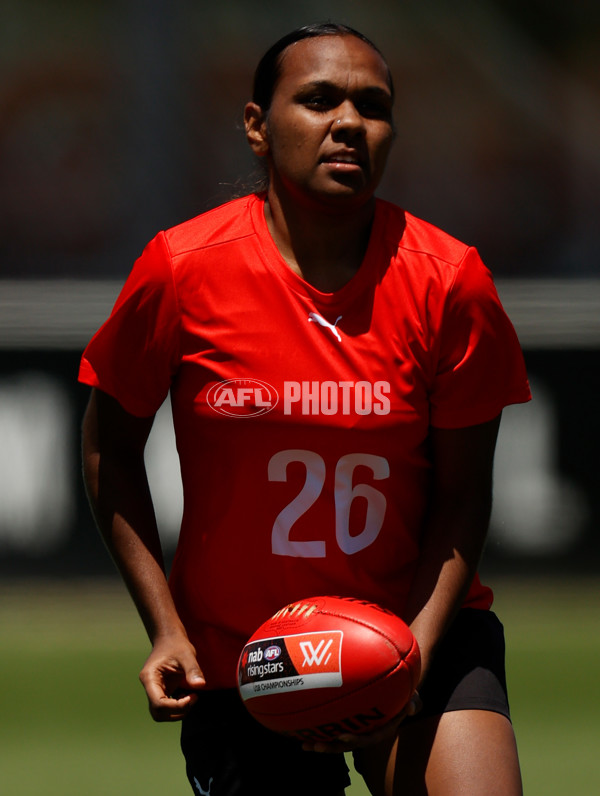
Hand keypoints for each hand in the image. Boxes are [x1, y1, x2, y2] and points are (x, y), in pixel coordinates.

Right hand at [139, 634, 205, 720]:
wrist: (169, 638)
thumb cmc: (176, 644)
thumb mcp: (187, 654)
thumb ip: (193, 670)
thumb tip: (200, 685)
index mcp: (150, 678)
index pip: (158, 703)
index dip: (175, 706)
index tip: (191, 697)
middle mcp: (149, 686)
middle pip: (157, 713)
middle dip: (177, 711)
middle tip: (193, 698)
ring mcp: (154, 690)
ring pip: (161, 713)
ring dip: (177, 711)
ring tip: (191, 697)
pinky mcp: (161, 691)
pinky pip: (166, 707)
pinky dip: (178, 707)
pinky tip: (187, 695)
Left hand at [301, 692, 421, 753]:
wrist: (395, 688)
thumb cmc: (403, 690)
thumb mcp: (412, 695)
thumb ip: (413, 700)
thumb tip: (412, 706)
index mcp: (382, 728)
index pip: (369, 738)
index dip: (355, 740)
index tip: (341, 737)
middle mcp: (368, 732)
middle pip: (349, 744)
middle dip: (332, 746)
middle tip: (317, 744)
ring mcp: (356, 728)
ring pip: (338, 740)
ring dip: (322, 743)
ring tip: (307, 745)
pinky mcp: (347, 721)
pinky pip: (332, 728)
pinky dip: (318, 731)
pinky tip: (302, 733)